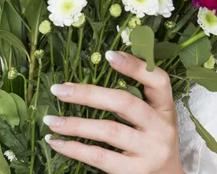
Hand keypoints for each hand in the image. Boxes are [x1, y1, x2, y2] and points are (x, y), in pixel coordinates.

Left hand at [44, 51, 183, 173]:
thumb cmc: (156, 141)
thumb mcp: (157, 117)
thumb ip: (140, 97)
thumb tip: (102, 68)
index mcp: (166, 107)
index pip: (158, 80)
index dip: (134, 66)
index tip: (108, 54)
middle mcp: (161, 128)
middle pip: (124, 103)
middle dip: (89, 94)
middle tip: (59, 89)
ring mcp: (149, 151)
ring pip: (108, 131)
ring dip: (74, 124)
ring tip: (50, 120)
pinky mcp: (134, 172)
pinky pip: (99, 157)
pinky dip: (75, 148)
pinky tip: (57, 142)